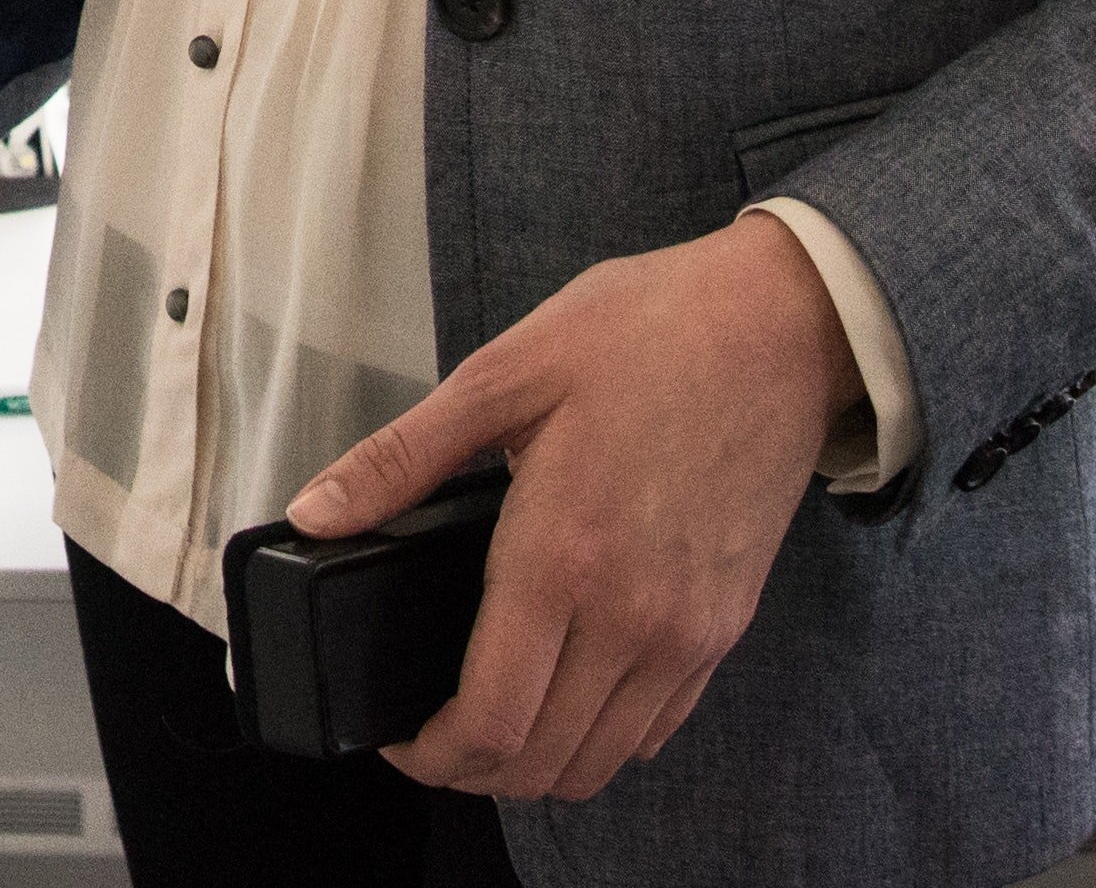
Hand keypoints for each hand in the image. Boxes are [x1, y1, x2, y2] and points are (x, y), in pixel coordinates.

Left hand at [282, 212, 856, 803]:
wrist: (780, 327)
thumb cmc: (645, 334)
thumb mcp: (503, 374)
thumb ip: (401, 458)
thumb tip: (315, 512)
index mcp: (561, 558)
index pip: (490, 721)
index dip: (430, 755)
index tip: (398, 737)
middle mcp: (632, 617)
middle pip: (542, 763)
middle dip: (472, 769)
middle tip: (431, 732)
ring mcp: (688, 633)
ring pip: (601, 760)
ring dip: (537, 764)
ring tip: (490, 718)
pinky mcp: (725, 628)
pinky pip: (657, 728)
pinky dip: (603, 737)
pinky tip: (566, 692)